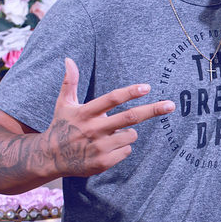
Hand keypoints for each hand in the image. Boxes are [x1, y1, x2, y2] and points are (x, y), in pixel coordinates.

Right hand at [43, 57, 173, 177]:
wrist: (50, 158)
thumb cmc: (61, 127)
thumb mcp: (63, 104)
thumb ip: (70, 82)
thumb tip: (68, 59)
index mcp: (86, 113)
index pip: (112, 99)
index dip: (130, 92)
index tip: (146, 87)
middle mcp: (94, 129)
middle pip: (130, 117)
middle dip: (152, 110)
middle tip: (170, 105)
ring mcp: (99, 146)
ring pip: (131, 135)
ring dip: (128, 132)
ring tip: (111, 134)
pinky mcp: (103, 162)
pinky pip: (126, 151)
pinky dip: (122, 148)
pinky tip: (107, 148)